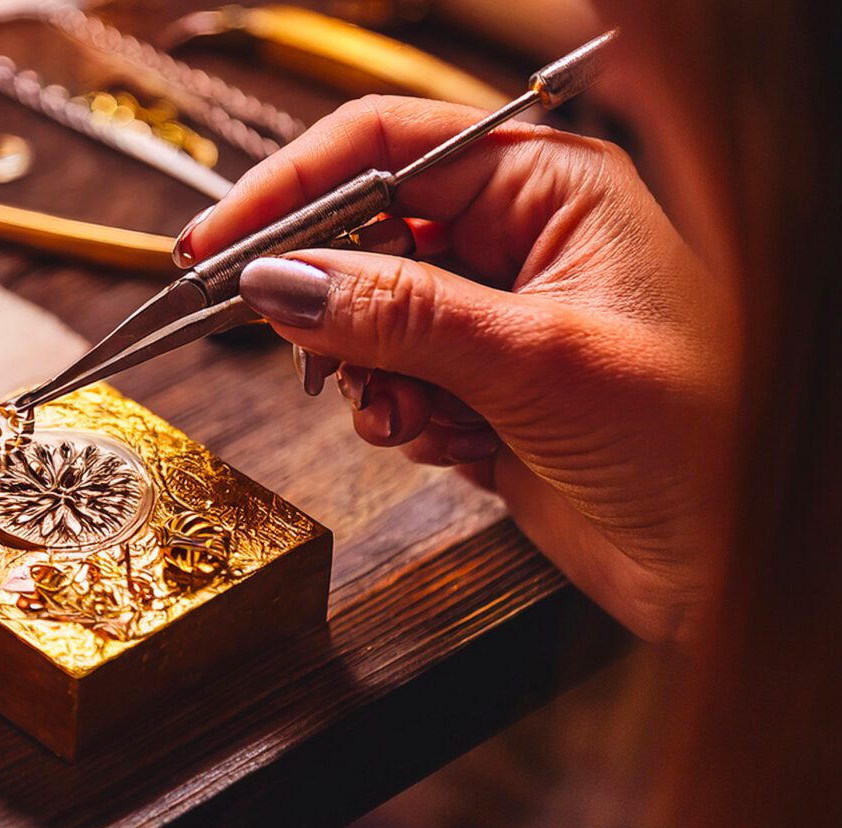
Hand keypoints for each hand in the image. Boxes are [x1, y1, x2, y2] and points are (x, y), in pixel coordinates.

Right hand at [177, 96, 738, 640]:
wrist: (735, 557)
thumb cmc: (698, 435)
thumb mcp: (534, 357)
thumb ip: (397, 312)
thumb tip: (279, 280)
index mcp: (549, 185)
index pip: (384, 146)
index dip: (289, 189)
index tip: (214, 245)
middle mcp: (516, 239)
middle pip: (363, 233)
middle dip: (328, 299)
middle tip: (299, 348)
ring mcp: (493, 317)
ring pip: (365, 317)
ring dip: (366, 372)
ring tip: (405, 412)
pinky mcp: (477, 388)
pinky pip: (388, 381)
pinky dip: (393, 414)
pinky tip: (442, 440)